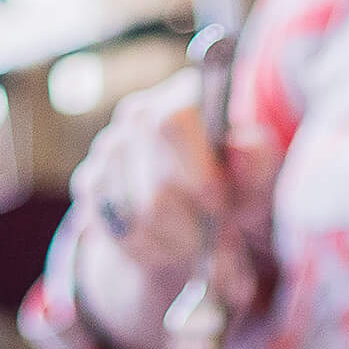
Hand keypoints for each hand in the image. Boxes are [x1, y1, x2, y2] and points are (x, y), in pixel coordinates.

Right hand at [69, 69, 257, 309]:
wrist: (196, 218)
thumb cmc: (235, 190)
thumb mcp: (257, 182)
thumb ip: (258, 164)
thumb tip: (245, 146)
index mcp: (184, 96)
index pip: (173, 123)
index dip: (196, 172)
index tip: (218, 205)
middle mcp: (138, 114)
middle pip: (156, 186)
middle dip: (194, 228)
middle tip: (222, 248)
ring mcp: (109, 148)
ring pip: (139, 218)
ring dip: (178, 246)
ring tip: (202, 251)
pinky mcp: (90, 182)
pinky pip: (120, 233)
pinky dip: (153, 252)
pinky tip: (171, 247)